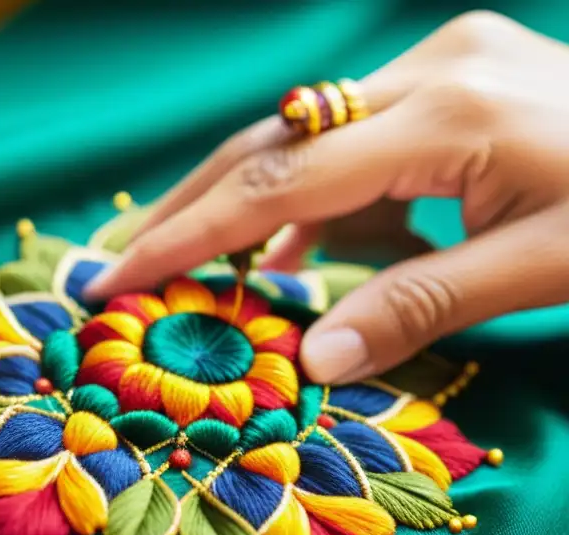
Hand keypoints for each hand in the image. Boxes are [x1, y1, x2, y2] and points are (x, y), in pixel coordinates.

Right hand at [84, 11, 568, 383]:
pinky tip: (294, 260)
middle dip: (187, 210)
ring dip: (249, 215)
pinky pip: (353, 146)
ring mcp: (442, 69)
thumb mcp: (547, 269)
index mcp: (447, 116)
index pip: (276, 186)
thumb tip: (307, 362)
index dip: (183, 236)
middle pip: (270, 146)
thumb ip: (417, 306)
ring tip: (193, 279)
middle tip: (117, 265)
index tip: (111, 279)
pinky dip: (316, 208)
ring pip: (304, 144)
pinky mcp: (454, 83)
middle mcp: (429, 72)